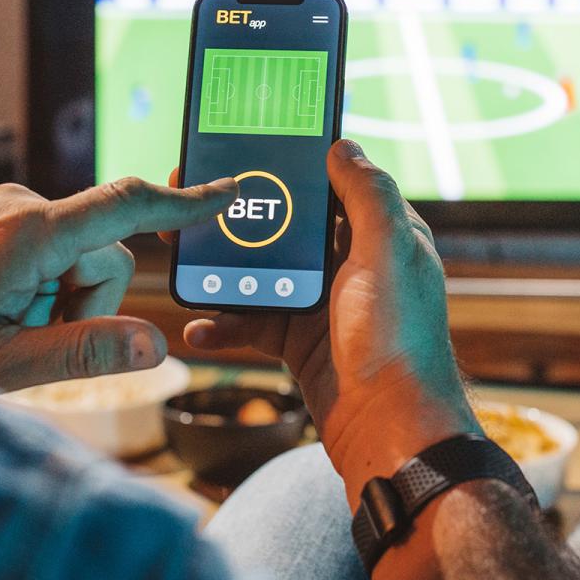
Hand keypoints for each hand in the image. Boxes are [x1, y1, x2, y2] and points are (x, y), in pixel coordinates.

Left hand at [0, 176, 236, 389]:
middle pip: (102, 250)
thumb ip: (83, 352)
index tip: (229, 192)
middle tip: (26, 340)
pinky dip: (30, 280)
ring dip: (53, 295)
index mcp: (27, 234)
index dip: (184, 205)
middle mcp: (14, 203)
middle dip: (85, 301)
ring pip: (70, 250)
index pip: (126, 208)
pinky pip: (36, 241)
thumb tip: (155, 344)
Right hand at [166, 142, 477, 502]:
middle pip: (290, 227)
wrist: (390, 433)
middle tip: (193, 201)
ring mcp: (326, 305)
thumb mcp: (387, 252)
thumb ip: (367, 195)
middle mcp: (356, 265)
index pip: (335, 185)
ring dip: (224, 269)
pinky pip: (255, 322)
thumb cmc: (396, 340)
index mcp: (382, 236)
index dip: (294, 166)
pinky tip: (200, 328)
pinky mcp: (303, 343)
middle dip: (244, 216)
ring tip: (183, 258)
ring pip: (264, 273)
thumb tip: (343, 145)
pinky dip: (226, 324)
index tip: (248, 149)